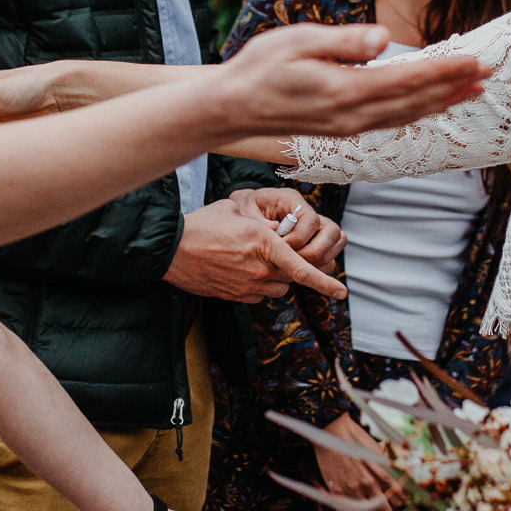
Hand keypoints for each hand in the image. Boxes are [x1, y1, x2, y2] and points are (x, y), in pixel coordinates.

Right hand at [166, 198, 346, 301]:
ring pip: (278, 288)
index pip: (302, 267)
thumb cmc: (201, 225)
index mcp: (263, 243)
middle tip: (280, 253)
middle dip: (295, 268)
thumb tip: (282, 232)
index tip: (342, 293)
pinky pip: (259, 294)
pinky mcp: (235, 297)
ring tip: (255, 259)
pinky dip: (259, 285)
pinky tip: (240, 269)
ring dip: (277, 277)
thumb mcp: (237, 213)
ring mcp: (246, 286)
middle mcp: (259, 269)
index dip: (324, 282)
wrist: (168, 250)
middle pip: (293, 277)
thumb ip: (265, 225)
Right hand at [211, 24, 487, 141]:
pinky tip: (432, 104)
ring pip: (408, 115)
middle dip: (455, 86)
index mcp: (345, 91)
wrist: (233, 108)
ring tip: (472, 89)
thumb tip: (383, 40)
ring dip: (443, 101)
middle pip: (416, 101)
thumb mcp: (297, 41)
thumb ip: (343, 42)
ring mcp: (350, 126)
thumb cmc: (260, 67)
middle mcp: (353, 115)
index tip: (474, 59)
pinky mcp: (345, 129)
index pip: (408, 79)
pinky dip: (419, 112)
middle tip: (489, 72)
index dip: (444, 70)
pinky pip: (392, 122)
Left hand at [230, 187, 345, 272]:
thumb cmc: (244, 209)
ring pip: (337, 244)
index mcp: (291, 200)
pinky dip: (319, 267)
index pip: (311, 219)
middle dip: (315, 252)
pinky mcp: (315, 242)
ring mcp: (315, 228)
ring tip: (297, 268)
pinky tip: (298, 272)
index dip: (299, 238)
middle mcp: (309, 213)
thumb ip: (257, 221)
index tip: (281, 249)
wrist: (244, 212)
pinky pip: (329, 257)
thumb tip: (275, 228)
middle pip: (333, 232)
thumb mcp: (244, 211)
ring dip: (321, 261)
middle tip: (293, 262)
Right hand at [313, 413, 393, 503]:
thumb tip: (395, 470)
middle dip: (389, 510)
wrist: (331, 431)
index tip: (402, 501)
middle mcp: (364, 482)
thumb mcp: (373, 447)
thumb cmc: (353, 437)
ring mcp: (350, 488)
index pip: (392, 490)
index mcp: (376, 470)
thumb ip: (384, 462)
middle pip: (382, 505)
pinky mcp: (336, 490)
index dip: (399, 497)